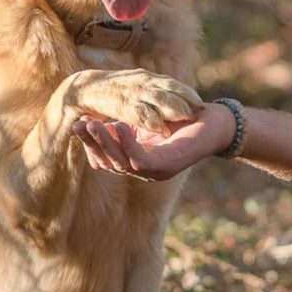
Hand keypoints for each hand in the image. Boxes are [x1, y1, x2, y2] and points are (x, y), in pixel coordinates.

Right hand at [73, 102, 231, 180]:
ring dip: (105, 143)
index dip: (90, 144)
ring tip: (93, 124)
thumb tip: (94, 120)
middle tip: (77, 125)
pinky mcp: (168, 166)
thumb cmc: (181, 119)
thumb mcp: (145, 121)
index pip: (106, 159)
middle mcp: (145, 170)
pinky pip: (141, 160)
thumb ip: (123, 125)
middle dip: (91, 143)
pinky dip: (128, 144)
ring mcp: (156, 171)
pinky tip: (120, 126)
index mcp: (137, 160)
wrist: (214, 121)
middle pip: (109, 163)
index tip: (77, 125)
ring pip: (121, 163)